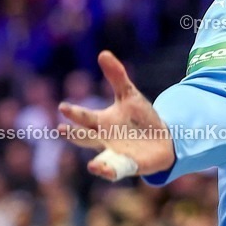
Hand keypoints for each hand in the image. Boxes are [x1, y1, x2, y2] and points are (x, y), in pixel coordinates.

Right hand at [58, 50, 175, 179]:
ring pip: (101, 160)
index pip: (84, 117)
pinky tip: (107, 172)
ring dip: (97, 163)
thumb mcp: (129, 96)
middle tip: (62, 130)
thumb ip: (117, 77)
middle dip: (75, 135)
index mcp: (102, 122)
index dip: (74, 113)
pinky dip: (112, 172)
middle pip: (86, 138)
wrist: (163, 139)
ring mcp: (116, 155)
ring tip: (93, 165)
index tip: (63, 107)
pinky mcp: (130, 166)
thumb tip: (103, 53)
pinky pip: (118, 171)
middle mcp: (104, 140)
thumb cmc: (140, 118)